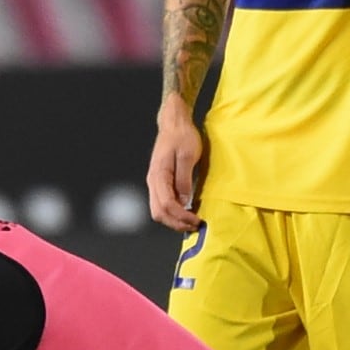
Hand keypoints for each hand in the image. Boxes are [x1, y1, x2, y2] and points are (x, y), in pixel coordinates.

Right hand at [147, 101, 206, 232]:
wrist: (173, 123)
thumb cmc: (182, 136)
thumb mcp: (188, 156)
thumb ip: (184, 180)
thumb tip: (184, 202)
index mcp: (159, 175)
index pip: (167, 205)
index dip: (182, 217)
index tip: (197, 220)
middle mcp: (153, 181)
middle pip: (159, 212)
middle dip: (176, 223)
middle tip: (195, 226)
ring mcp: (154, 182)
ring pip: (158, 210)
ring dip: (173, 220)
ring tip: (190, 222)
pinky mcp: (158, 181)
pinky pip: (161, 203)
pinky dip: (171, 213)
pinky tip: (184, 213)